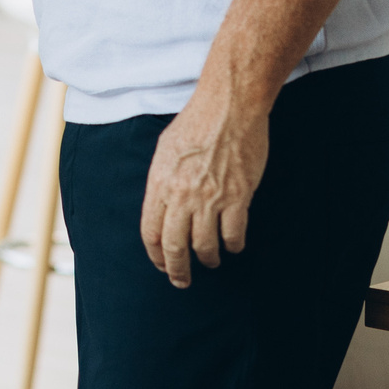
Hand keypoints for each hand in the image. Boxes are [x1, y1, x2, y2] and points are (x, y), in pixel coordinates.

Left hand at [139, 97, 269, 287]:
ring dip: (208, 259)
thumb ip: (161, 181)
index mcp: (159, 183)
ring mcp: (210, 198)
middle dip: (176, 270)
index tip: (161, 264)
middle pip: (174, 246)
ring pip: (204, 246)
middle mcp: (181, 195)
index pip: (150, 232)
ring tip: (211, 260)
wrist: (229, 106)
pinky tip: (233, 245)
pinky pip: (233, 235)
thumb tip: (162, 207)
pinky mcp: (237, 197)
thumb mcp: (165, 150)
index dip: (155, 255)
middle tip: (181, 281)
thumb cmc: (196, 122)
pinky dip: (233, 245)